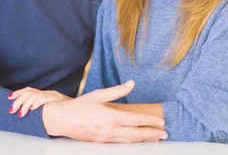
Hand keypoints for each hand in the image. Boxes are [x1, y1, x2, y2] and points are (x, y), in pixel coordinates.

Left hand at [8, 87, 70, 116]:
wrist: (78, 112)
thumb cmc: (65, 113)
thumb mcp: (51, 108)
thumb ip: (42, 107)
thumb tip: (27, 112)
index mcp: (45, 94)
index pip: (29, 90)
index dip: (19, 93)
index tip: (9, 97)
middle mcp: (48, 92)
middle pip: (29, 92)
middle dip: (18, 101)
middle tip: (12, 110)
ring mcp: (52, 95)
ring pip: (34, 95)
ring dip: (25, 104)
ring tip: (21, 112)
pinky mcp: (56, 98)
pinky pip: (45, 98)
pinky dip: (37, 102)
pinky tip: (32, 108)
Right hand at [42, 80, 167, 142]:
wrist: (62, 120)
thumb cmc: (79, 106)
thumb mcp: (98, 94)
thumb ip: (117, 91)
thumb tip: (131, 83)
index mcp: (110, 117)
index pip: (136, 120)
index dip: (150, 121)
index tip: (161, 122)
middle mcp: (110, 130)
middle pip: (136, 134)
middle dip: (152, 134)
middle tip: (165, 134)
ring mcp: (106, 138)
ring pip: (130, 141)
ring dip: (145, 140)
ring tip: (156, 138)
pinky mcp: (102, 142)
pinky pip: (122, 143)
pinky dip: (133, 142)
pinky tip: (138, 140)